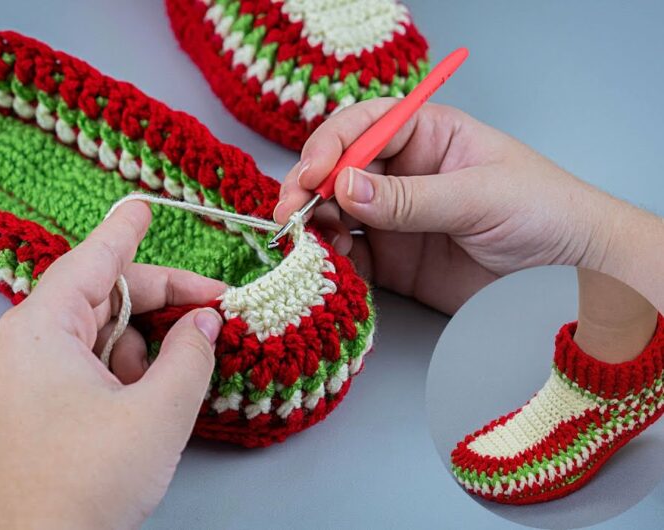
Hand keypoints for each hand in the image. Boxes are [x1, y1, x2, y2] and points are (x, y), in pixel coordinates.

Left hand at [0, 201, 226, 529]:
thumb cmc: (83, 483)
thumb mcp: (156, 413)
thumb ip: (190, 356)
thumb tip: (206, 322)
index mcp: (42, 328)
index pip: (94, 260)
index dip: (126, 231)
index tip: (145, 206)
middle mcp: (30, 341)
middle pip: (105, 296)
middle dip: (161, 302)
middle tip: (215, 307)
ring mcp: (33, 374)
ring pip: (104, 334)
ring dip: (146, 346)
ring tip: (176, 379)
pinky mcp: (43, 402)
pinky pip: (93, 364)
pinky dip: (128, 371)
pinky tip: (150, 399)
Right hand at [274, 99, 616, 314]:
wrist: (576, 277)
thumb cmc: (546, 212)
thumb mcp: (480, 197)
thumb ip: (410, 197)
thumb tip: (345, 187)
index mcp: (428, 136)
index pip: (366, 127)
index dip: (332, 146)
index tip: (313, 174)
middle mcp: (404, 173)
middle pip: (339, 170)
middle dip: (310, 188)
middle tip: (292, 214)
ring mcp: (396, 218)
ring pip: (337, 214)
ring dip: (315, 226)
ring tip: (310, 243)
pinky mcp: (394, 262)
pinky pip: (351, 257)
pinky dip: (332, 262)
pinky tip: (329, 265)